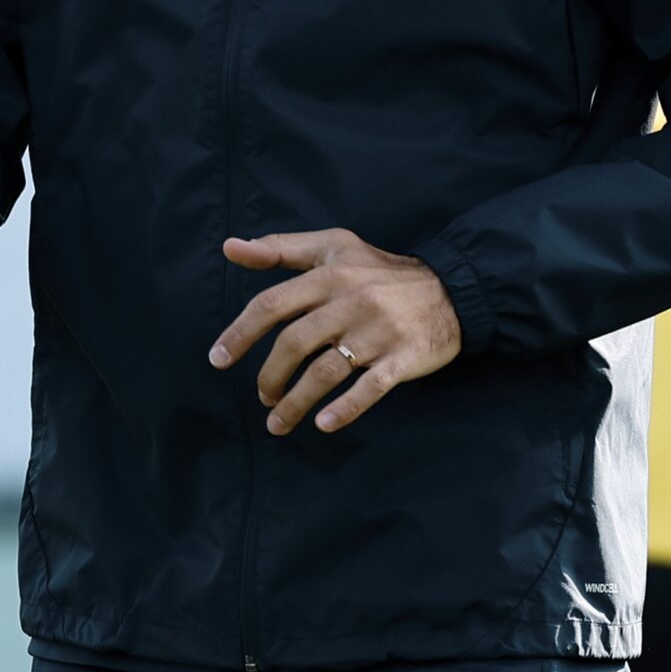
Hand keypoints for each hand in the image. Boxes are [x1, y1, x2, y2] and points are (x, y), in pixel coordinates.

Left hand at [209, 228, 461, 436]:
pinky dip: (345, 409)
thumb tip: (230, 247)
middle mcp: (350, 302)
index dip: (239, 334)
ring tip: (278, 422)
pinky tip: (323, 424)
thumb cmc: (381, 270)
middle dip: (269, 376)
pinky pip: (370, 389)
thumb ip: (280, 248)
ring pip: (325, 372)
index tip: (218, 359)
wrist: (452, 288)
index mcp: (329, 275)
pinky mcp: (403, 358)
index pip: (272, 305)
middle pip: (293, 344)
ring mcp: (378, 332)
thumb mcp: (333, 247)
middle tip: (262, 396)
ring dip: (295, 402)